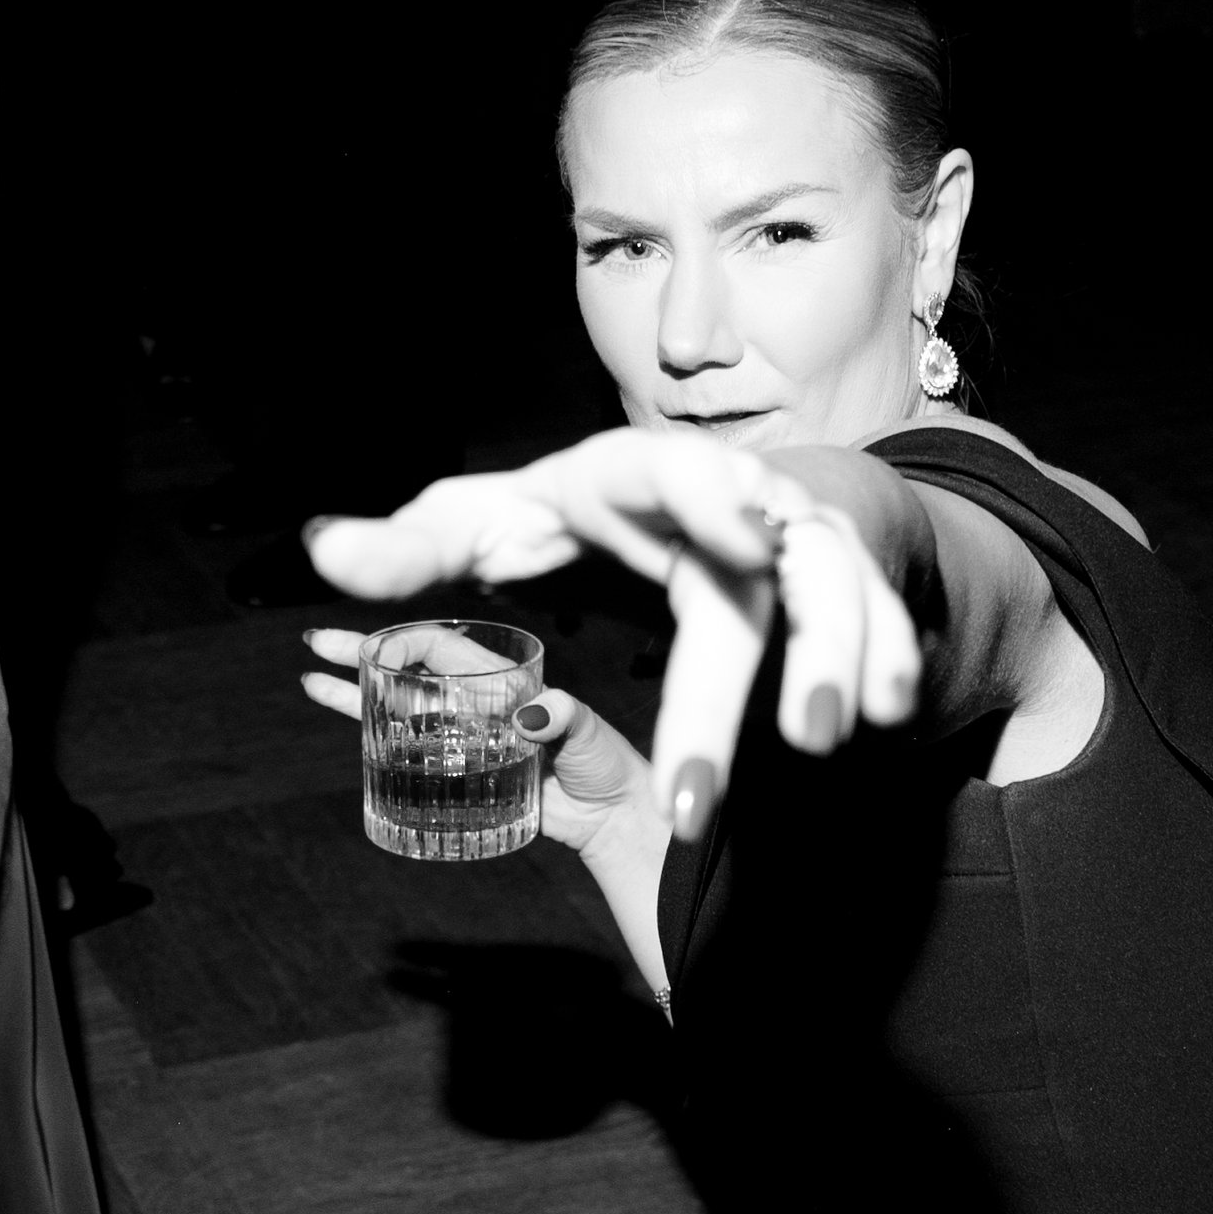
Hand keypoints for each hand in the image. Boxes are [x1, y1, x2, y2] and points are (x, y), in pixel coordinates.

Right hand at [301, 631, 654, 864]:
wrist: (609, 817)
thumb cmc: (605, 764)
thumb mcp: (588, 733)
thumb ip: (565, 718)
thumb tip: (532, 715)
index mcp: (499, 679)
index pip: (438, 648)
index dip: (400, 644)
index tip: (369, 653)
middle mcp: (473, 699)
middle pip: (407, 670)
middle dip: (360, 656)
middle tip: (315, 644)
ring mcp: (463, 735)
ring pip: (398, 707)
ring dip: (356, 694)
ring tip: (312, 683)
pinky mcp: (459, 771)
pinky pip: (410, 750)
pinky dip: (376, 738)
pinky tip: (349, 730)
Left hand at [304, 431, 924, 839]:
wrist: (696, 495)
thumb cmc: (581, 511)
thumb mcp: (486, 520)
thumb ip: (411, 546)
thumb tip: (321, 554)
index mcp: (636, 476)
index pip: (673, 475)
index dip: (709, 499)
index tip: (736, 539)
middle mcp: (730, 500)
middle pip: (761, 569)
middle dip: (772, 655)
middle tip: (785, 738)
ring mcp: (795, 543)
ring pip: (839, 588)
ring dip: (850, 653)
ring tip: (838, 733)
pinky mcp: (839, 586)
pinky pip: (880, 617)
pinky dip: (891, 658)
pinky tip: (890, 713)